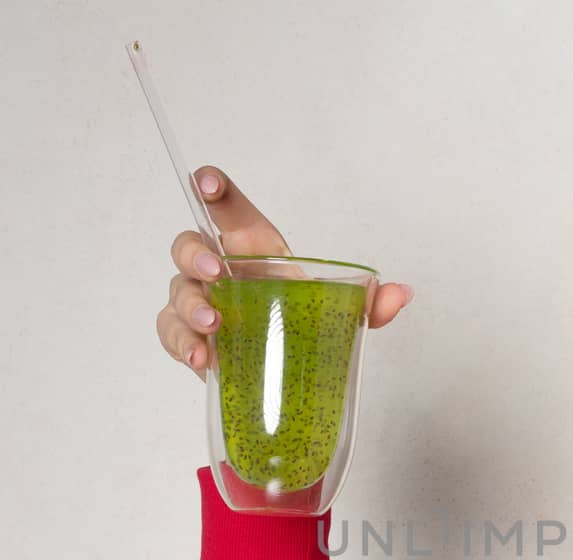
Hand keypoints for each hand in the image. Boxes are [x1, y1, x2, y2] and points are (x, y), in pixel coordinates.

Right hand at [156, 166, 416, 381]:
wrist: (284, 365)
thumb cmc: (301, 319)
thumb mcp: (336, 311)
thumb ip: (367, 303)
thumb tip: (400, 294)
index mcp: (255, 250)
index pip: (229, 210)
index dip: (215, 189)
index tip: (207, 181)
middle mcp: (221, 269)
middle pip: (189, 244)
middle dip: (196, 254)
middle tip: (217, 273)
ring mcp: (200, 302)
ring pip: (177, 291)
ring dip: (190, 308)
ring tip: (213, 329)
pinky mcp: (189, 337)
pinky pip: (172, 333)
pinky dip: (182, 345)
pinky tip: (202, 360)